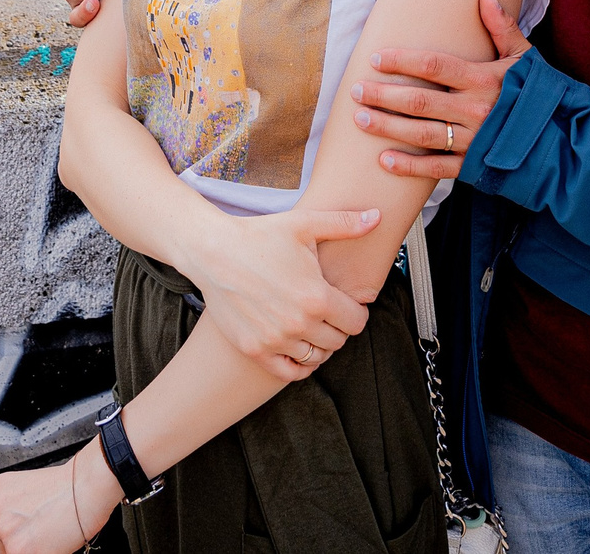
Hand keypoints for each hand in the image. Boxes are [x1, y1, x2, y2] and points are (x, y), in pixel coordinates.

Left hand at [0, 450, 114, 553]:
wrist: (88, 487)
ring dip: (29, 552)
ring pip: (10, 553)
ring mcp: (6, 530)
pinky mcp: (18, 550)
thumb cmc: (72, 488)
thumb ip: (16, 511)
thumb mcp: (31, 491)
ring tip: (49, 540)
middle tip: (42, 538)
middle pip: (0, 543)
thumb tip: (17, 532)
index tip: (24, 538)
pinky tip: (53, 547)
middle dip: (20, 545)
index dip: (13, 535)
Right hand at [180, 206, 379, 378]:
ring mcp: (275, 340)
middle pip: (338, 341)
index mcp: (316, 297)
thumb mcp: (304, 224)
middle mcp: (298, 324)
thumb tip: (377, 217)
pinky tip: (297, 347)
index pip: (356, 321)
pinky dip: (298, 365)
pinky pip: (288, 373)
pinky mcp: (254, 349)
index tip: (348, 303)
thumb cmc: (259, 235)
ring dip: (319, 345)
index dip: (357, 311)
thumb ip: (345, 224)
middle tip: (329, 312)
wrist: (213, 251)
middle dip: (339, 327)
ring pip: (315, 357)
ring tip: (312, 326)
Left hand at [354, 0, 530, 179]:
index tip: (376, 58)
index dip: (402, 60)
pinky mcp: (473, 166)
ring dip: (388, 127)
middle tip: (355, 90)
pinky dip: (409, 166)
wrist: (562, 142)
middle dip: (383, 95)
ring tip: (360, 119)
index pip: (435, 65)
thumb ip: (503, 27)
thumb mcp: (525, 57)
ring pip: (422, 134)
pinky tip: (384, 160)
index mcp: (484, 79)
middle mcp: (475, 110)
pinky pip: (436, 168)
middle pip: (420, 101)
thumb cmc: (540, 95)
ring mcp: (473, 140)